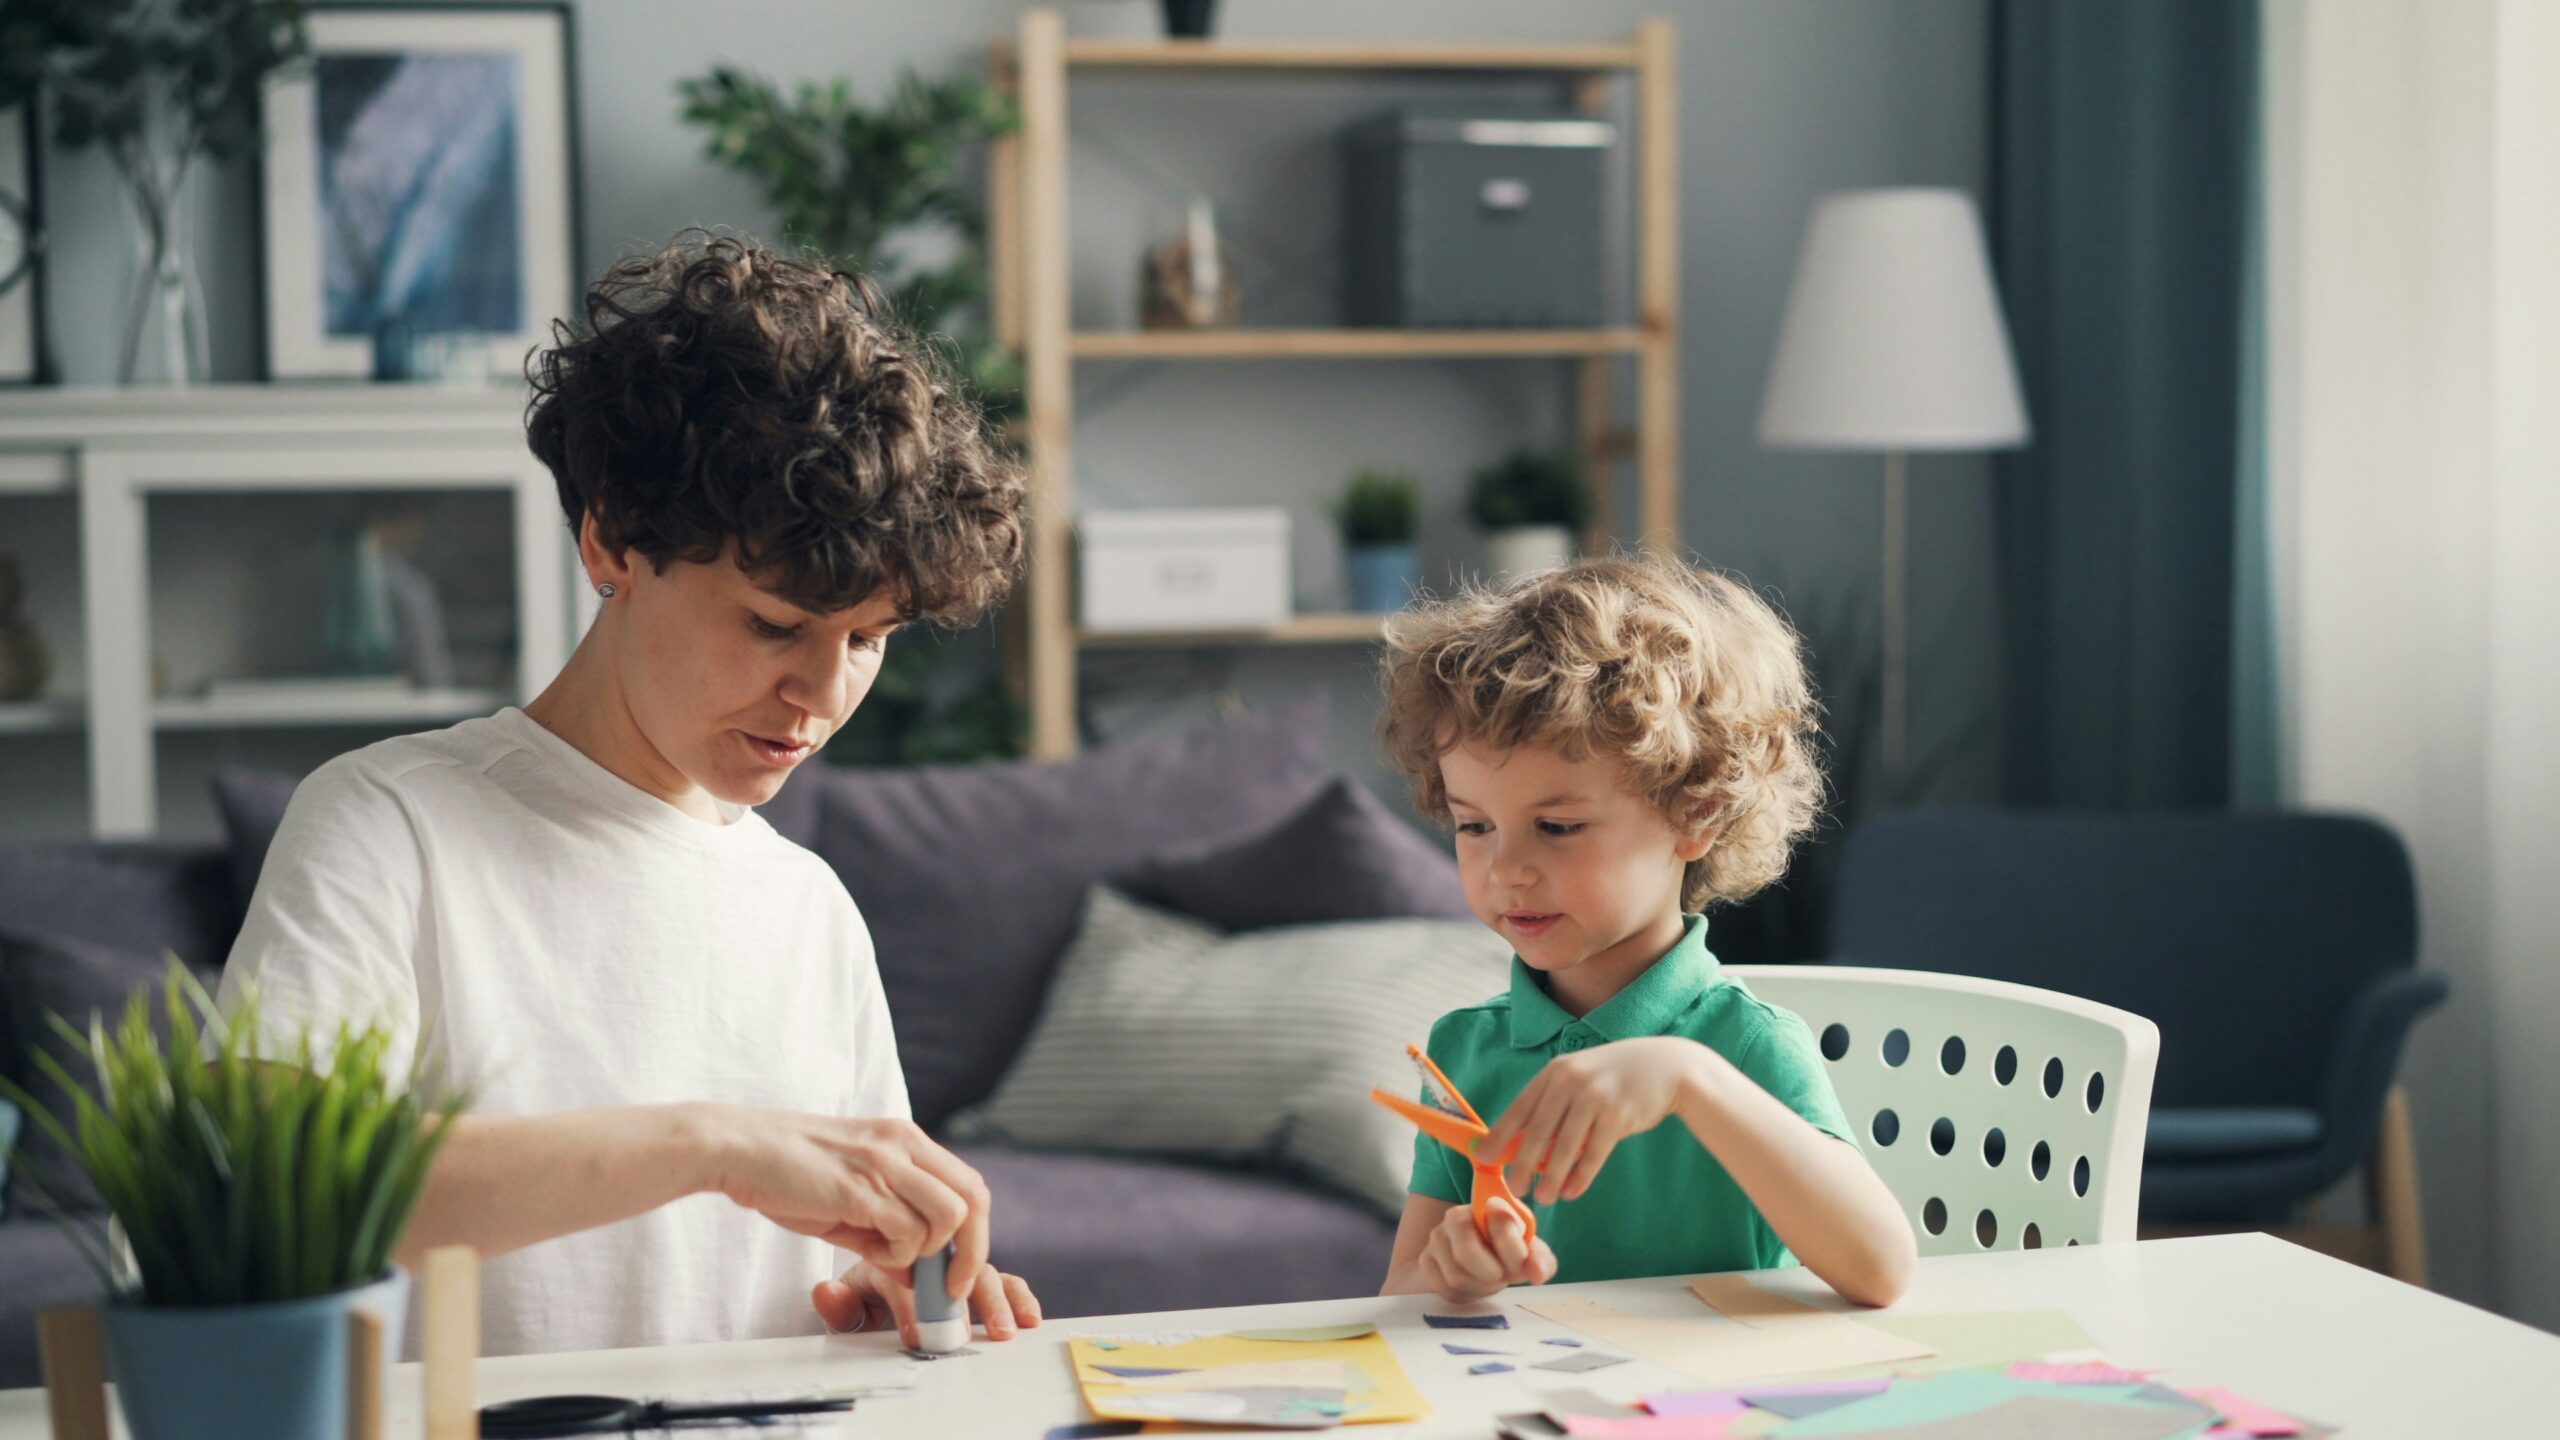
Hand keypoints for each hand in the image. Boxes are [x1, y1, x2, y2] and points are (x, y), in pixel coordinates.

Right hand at [699, 1108, 992, 1294]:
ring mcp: (884, 1164)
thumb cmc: (789, 1173)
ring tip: (886, 1255)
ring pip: (948, 1216)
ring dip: (925, 1251)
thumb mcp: (852, 1193)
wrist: (740, 1149)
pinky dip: (895, 1254)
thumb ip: (888, 1226)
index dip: (975, 1234)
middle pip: (974, 1199)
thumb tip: (917, 1271)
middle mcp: (903, 1145)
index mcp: (906, 1140)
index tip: (957, 1272)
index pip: (970, 1185)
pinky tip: (865, 1250)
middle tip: (948, 1286)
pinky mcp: (860, 1189)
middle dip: (970, 1252)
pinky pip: (906, 1232)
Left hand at [813, 1258, 1042, 1347]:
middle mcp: (934, 1252)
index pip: (907, 1272)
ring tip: (1004, 1328)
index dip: (911, 1303)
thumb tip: (828, 1294)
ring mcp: (959, 1263)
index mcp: (896, 1251)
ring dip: (996, 1301)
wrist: (875, 1270)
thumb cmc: (862, 1290)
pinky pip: (1004, 1280)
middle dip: (960, 1300)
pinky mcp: (979, 1276)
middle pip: (954, 1266)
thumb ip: (838, 1303)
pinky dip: (1019, 1295)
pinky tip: (1029, 1316)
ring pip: (984, 1271)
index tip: (913, 1334)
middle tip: (963, 1332)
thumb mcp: (845, 1298)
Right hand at [1417, 1199, 1555, 1300]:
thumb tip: (1537, 1273)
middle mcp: (1457, 1215)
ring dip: (1479, 1287)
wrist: (1478, 1265)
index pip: (1500, 1225)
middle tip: (1501, 1275)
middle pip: (1466, 1251)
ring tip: (1487, 1279)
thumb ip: (1540, 1261)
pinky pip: (1444, 1287)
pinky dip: (1462, 1294)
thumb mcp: (1531, 1255)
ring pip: (1456, 1276)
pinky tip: (1471, 1284)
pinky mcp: (1426, 1260)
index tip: (1521, 1264)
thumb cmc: (1507, 1254)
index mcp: (1488, 1205)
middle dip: (1490, 1273)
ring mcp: (1437, 1237)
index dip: (1515, 1253)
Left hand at [1483, 1037, 1705, 1204]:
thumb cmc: (1616, 1079)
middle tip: (1515, 1188)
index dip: (1500, 1136)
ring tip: (1543, 1199)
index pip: (1520, 1108)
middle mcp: (1571, 1081)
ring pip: (1565, 1146)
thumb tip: (1525, 1148)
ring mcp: (1595, 1096)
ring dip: (1552, 1177)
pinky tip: (1572, 1192)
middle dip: (1523, 1163)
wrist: (1667, 1066)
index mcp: (1556, 1072)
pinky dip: (1582, 1176)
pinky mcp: (1618, 1114)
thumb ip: (1555, 1107)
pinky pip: (1594, 1153)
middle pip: (1538, 1130)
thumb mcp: (1581, 1080)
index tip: (1483, 1158)